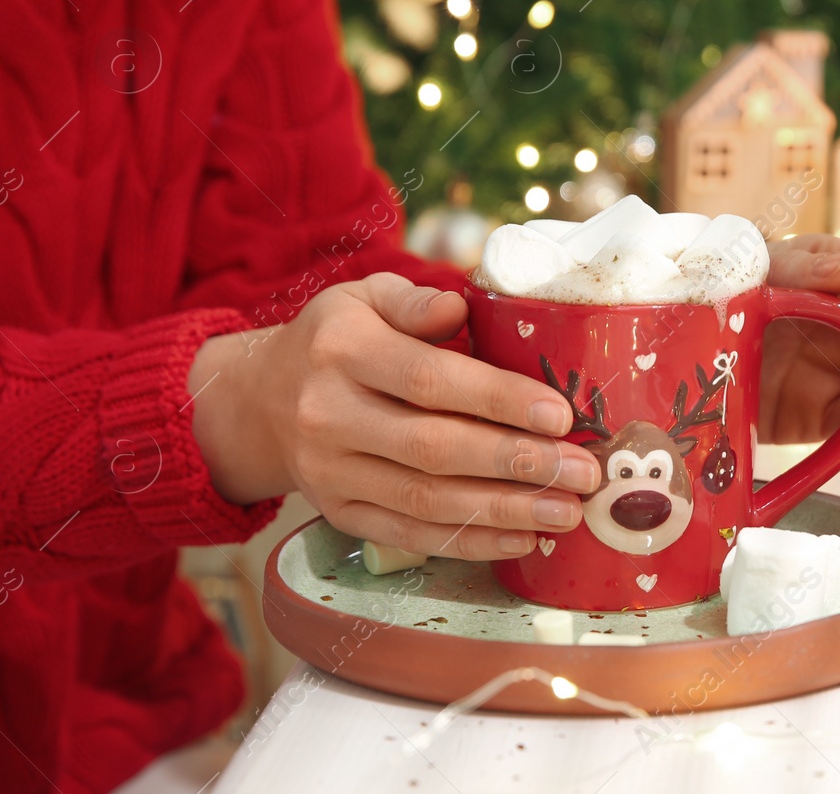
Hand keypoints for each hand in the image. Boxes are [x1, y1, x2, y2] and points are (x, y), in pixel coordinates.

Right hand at [187, 272, 600, 559]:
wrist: (257, 401)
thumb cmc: (335, 341)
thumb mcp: (364, 298)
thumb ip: (415, 301)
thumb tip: (461, 308)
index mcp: (342, 350)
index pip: (428, 380)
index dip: (497, 400)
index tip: (559, 414)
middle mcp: (328, 415)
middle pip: (434, 448)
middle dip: (517, 464)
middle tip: (582, 472)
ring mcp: (330, 473)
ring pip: (426, 499)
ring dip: (505, 510)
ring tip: (567, 512)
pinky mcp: (338, 513)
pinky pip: (410, 534)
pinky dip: (470, 541)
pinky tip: (522, 538)